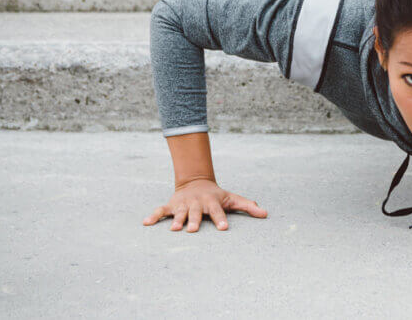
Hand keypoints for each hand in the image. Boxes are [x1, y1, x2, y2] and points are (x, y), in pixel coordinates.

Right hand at [142, 178, 268, 231]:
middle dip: (194, 220)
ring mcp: (183, 204)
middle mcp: (197, 203)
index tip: (224, 228)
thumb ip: (248, 206)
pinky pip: (160, 210)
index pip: (218, 211)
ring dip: (177, 220)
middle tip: (192, 230)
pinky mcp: (171, 205)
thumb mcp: (232, 198)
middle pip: (196, 212)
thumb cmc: (217, 195)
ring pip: (179, 212)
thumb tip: (265, 214)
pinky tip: (145, 223)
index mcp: (212, 202)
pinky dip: (153, 216)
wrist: (196, 181)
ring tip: (174, 229)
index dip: (221, 219)